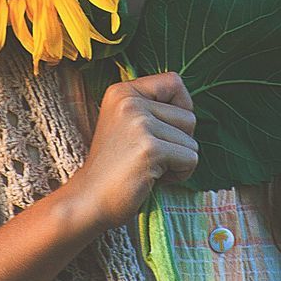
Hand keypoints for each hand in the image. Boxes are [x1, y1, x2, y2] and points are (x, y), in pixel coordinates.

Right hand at [68, 71, 198, 231]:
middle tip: (151, 156)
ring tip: (150, 167)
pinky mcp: (150, 149)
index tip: (166, 128)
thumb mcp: (125, 123)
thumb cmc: (114, 166)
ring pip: (192, 141)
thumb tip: (190, 107)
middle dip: (180, 142)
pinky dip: (180, 174)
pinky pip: (190, 159)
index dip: (181, 106)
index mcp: (122, 91)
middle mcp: (129, 101)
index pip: (174, 81)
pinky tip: (154, 178)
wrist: (89, 199)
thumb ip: (151, 108)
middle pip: (189, 116)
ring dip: (178, 160)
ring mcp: (139, 124)